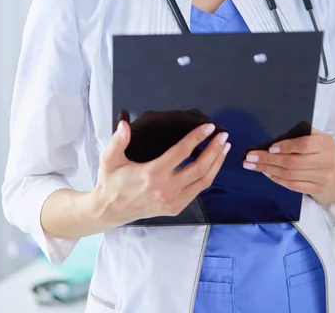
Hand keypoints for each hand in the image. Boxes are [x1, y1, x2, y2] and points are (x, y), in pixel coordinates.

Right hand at [92, 120, 230, 227]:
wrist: (110, 210)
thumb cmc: (111, 182)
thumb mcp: (110, 159)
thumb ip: (118, 141)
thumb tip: (124, 124)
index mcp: (152, 174)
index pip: (182, 152)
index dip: (197, 137)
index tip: (209, 127)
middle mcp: (166, 189)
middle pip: (200, 167)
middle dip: (214, 149)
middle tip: (223, 135)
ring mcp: (173, 201)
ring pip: (203, 181)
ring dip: (217, 163)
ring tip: (224, 147)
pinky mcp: (175, 208)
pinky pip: (198, 190)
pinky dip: (208, 176)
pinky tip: (213, 164)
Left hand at [243, 128, 334, 196]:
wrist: (334, 163)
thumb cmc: (316, 145)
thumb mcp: (312, 134)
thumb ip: (297, 134)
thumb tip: (271, 139)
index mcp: (325, 143)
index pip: (304, 145)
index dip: (286, 146)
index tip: (270, 147)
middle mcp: (327, 161)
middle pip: (293, 162)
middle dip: (268, 160)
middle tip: (250, 157)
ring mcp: (323, 177)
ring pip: (290, 175)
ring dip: (268, 170)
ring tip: (253, 165)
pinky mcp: (318, 188)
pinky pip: (293, 186)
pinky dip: (277, 180)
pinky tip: (266, 173)